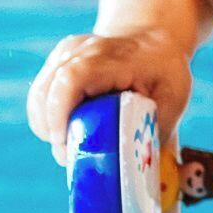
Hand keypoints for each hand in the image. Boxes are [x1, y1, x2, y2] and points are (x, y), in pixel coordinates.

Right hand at [26, 26, 193, 155]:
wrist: (150, 40)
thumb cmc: (164, 72)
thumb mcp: (174, 97)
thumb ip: (156, 130)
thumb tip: (152, 172)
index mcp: (112, 58)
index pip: (72, 79)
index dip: (60, 112)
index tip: (64, 142)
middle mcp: (80, 51)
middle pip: (47, 91)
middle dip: (53, 130)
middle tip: (73, 156)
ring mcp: (64, 55)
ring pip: (38, 97)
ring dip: (48, 128)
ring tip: (73, 145)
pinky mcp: (55, 65)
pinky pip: (40, 98)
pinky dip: (47, 120)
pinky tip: (68, 130)